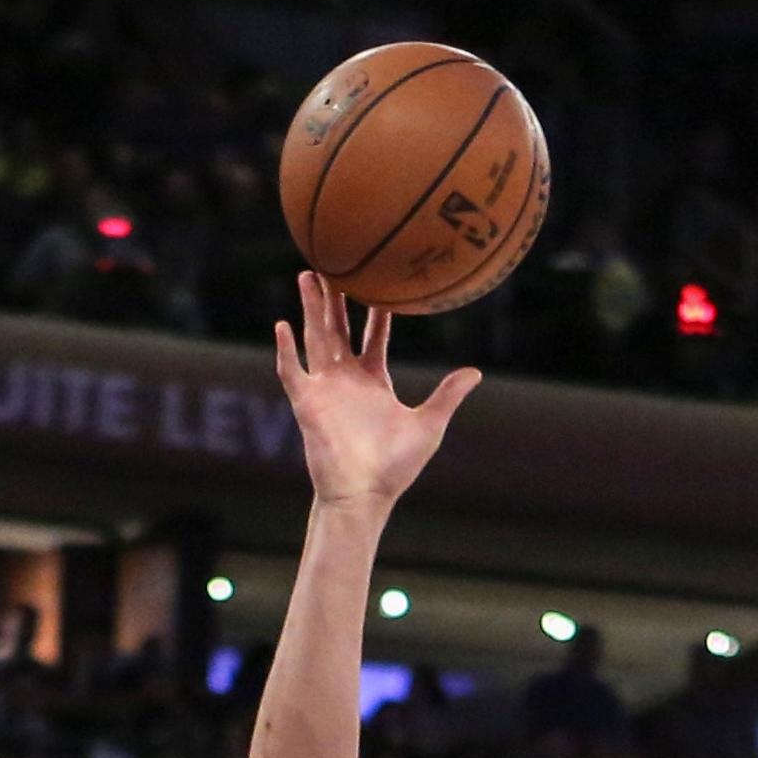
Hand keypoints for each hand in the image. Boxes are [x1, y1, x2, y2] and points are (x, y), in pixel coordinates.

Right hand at [274, 275, 478, 511]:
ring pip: (315, 337)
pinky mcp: (307, 404)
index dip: (376, 310)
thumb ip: (448, 396)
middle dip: (336, 296)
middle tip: (334, 262)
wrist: (365, 495)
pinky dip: (286, 350)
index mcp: (373, 381)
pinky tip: (281, 326)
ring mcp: (325, 389)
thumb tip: (476, 372)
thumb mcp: (429, 425)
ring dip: (310, 307)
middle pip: (339, 327)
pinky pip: (292, 371)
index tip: (378, 280)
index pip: (373, 335)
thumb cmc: (395, 468)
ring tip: (308, 274)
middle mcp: (347, 379)